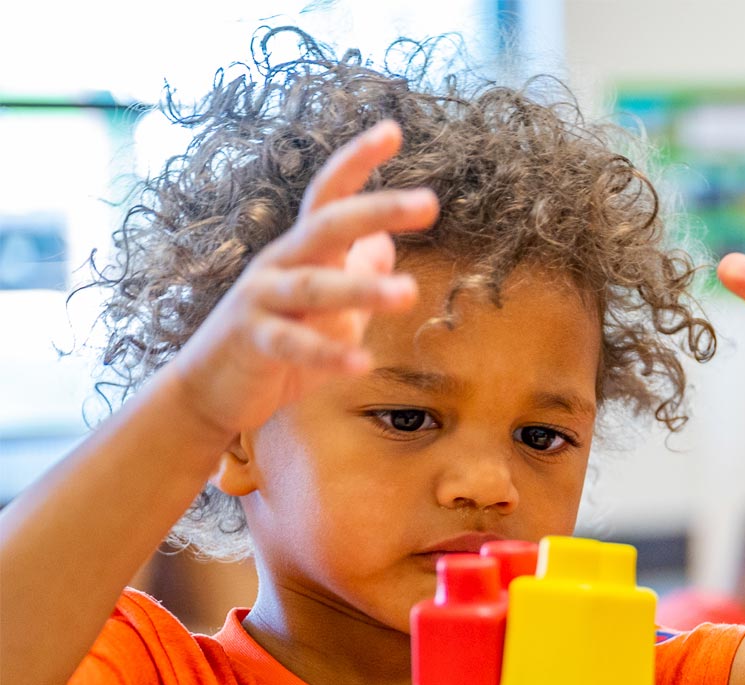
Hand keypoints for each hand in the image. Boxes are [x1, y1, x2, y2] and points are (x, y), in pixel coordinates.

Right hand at [170, 120, 439, 434]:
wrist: (211, 390)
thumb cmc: (277, 345)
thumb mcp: (326, 309)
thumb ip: (353, 276)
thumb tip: (384, 245)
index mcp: (303, 251)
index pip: (331, 196)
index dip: (358, 162)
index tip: (393, 130)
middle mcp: (280, 264)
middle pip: (328, 226)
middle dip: (377, 210)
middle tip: (429, 202)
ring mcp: (262, 300)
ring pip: (314, 286)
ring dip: (362, 289)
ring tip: (410, 292)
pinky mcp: (253, 343)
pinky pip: (293, 346)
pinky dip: (329, 355)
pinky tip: (364, 364)